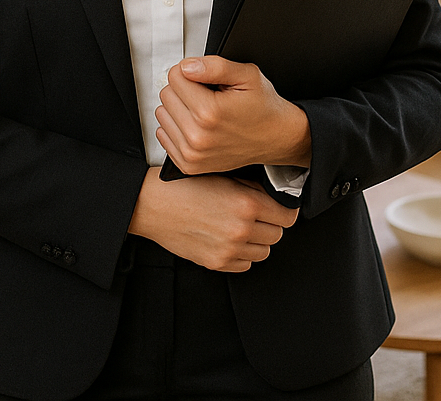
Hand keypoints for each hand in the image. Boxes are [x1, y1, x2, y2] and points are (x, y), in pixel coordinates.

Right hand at [127, 167, 298, 271]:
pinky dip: (241, 255)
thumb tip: (273, 197)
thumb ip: (251, 188)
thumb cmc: (183, 187)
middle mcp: (241, 228)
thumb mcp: (222, 176)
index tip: (279, 210)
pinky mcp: (217, 262)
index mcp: (246, 203)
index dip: (284, 211)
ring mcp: (230, 248)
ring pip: (263, 252)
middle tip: (256, 216)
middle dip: (270, 225)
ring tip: (240, 228)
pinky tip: (229, 240)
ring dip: (256, 241)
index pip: (288, 216)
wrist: (153, 204)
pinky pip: (245, 264)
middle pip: (277, 235)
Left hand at [156, 55, 311, 174]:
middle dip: (185, 89)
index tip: (208, 80)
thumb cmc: (263, 107)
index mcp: (210, 112)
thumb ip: (215, 66)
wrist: (276, 137)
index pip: (175, 76)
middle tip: (209, 96)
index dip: (192, 72)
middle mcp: (198, 136)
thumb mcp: (247, 76)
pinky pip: (163, 135)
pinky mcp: (189, 165)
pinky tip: (197, 126)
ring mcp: (192, 154)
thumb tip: (187, 67)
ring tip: (204, 112)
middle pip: (167, 94)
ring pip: (163, 114)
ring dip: (179, 109)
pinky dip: (177, 127)